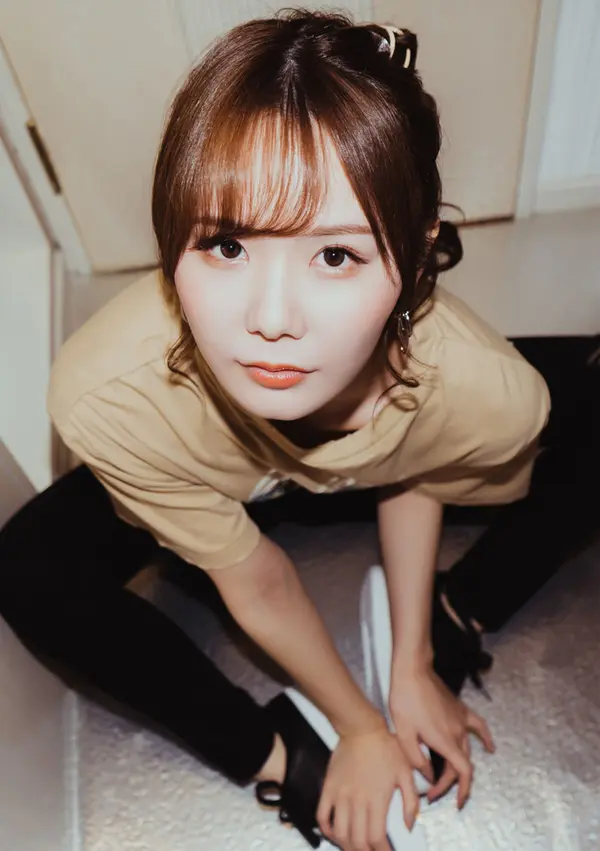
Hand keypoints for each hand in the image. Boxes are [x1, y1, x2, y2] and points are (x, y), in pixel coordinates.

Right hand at [317, 724, 418, 850]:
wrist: (361, 727)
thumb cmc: (385, 747)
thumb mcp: (406, 772)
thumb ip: (411, 802)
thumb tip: (410, 825)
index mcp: (377, 799)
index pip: (376, 838)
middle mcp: (357, 800)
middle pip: (357, 841)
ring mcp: (340, 795)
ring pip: (339, 833)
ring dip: (347, 846)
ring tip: (356, 848)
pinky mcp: (329, 787)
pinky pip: (322, 815)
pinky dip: (326, 830)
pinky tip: (335, 833)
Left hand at [389, 666, 494, 807]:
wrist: (413, 671)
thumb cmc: (404, 700)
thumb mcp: (403, 734)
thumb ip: (417, 759)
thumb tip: (430, 775)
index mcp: (444, 740)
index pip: (462, 772)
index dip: (460, 790)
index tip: (450, 802)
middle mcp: (458, 732)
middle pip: (462, 765)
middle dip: (450, 783)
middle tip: (433, 792)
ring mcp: (462, 720)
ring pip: (467, 750)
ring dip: (461, 767)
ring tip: (450, 780)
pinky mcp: (461, 710)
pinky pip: (479, 727)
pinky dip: (486, 739)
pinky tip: (490, 748)